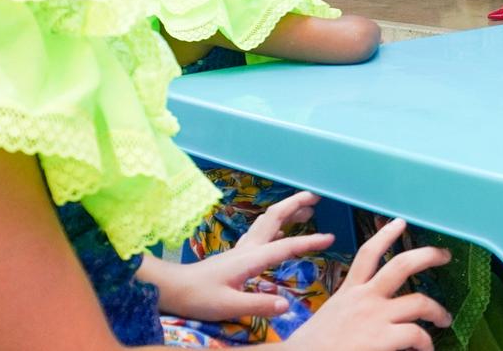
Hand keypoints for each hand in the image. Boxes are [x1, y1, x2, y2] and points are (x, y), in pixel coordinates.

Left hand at [157, 191, 334, 321]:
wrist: (172, 288)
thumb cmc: (198, 296)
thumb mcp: (228, 305)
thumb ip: (258, 305)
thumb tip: (287, 305)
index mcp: (251, 258)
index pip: (286, 246)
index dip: (310, 241)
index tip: (330, 237)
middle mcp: (248, 248)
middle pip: (275, 217)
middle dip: (296, 204)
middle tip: (317, 196)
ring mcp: (242, 248)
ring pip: (268, 221)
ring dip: (288, 210)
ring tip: (306, 208)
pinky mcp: (236, 254)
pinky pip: (261, 230)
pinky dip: (275, 223)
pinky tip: (278, 230)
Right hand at [291, 218, 451, 350]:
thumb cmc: (311, 346)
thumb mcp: (331, 319)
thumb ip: (351, 312)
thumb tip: (369, 319)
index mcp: (348, 292)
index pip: (367, 253)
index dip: (386, 235)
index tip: (400, 221)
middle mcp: (363, 299)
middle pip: (402, 265)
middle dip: (428, 256)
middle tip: (445, 255)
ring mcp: (375, 317)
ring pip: (420, 301)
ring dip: (438, 310)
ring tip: (444, 318)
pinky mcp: (382, 339)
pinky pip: (416, 334)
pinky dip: (426, 343)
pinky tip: (427, 349)